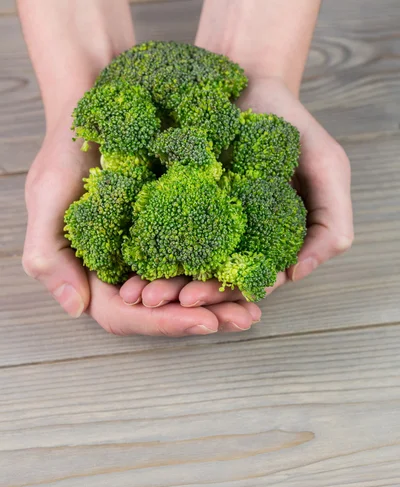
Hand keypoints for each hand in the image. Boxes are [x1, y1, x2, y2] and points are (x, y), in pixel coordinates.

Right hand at [23, 120, 260, 335]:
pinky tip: (254, 271)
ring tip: (255, 306)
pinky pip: (202, 257)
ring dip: (222, 301)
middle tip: (245, 317)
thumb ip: (48, 256)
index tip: (204, 321)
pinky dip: (227, 268)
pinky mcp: (175, 229)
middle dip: (206, 317)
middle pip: (164, 312)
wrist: (96, 104)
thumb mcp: (47, 198)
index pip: (125, 314)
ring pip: (187, 290)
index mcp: (93, 274)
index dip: (163, 323)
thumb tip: (75, 309)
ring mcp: (152, 252)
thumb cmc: (66, 150)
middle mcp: (124, 271)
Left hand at [120, 77, 352, 309]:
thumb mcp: (328, 167)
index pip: (246, 280)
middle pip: (207, 277)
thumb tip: (298, 273)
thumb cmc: (292, 124)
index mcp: (268, 242)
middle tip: (152, 301)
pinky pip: (155, 228)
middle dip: (180, 293)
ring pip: (179, 261)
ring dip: (156, 281)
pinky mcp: (173, 200)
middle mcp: (234, 239)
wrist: (249, 79)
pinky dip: (140, 246)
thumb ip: (330, 221)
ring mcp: (201, 222)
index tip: (195, 300)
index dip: (222, 294)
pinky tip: (121, 261)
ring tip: (131, 293)